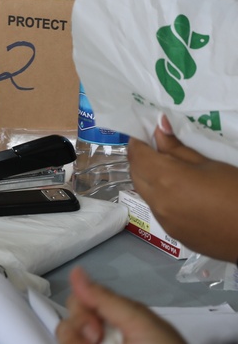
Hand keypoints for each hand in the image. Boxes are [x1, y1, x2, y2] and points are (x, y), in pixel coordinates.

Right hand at [56, 267, 183, 343]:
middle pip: (67, 324)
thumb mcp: (140, 323)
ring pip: (65, 340)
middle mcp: (102, 336)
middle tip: (99, 342)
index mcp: (116, 319)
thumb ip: (106, 299)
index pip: (78, 302)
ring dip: (76, 342)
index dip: (81, 312)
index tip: (97, 329)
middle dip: (78, 332)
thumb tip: (75, 271)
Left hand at [128, 118, 237, 261]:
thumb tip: (159, 128)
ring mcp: (164, 221)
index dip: (137, 142)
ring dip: (150, 180)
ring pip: (146, 194)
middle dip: (141, 160)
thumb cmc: (237, 192)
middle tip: (156, 150)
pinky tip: (182, 196)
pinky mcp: (174, 234)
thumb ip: (178, 148)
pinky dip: (162, 199)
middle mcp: (157, 202)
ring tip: (171, 172)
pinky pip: (159, 211)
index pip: (136, 155)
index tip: (144, 134)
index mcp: (165, 179)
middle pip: (136, 174)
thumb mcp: (210, 164)